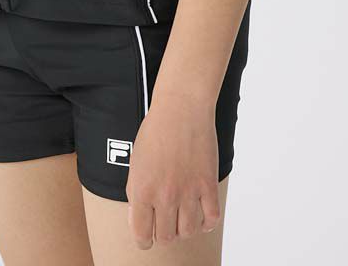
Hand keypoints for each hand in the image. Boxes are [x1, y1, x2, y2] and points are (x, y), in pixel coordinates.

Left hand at [125, 91, 221, 249]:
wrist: (181, 108)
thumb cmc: (156, 131)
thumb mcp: (135, 163)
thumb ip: (135, 193)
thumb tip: (139, 219)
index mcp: (142, 190)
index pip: (141, 235)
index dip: (143, 239)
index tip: (146, 236)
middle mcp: (165, 195)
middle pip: (166, 237)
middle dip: (163, 233)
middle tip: (165, 222)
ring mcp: (188, 192)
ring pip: (188, 232)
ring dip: (184, 229)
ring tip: (181, 216)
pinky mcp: (208, 185)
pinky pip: (211, 219)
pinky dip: (206, 223)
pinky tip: (201, 215)